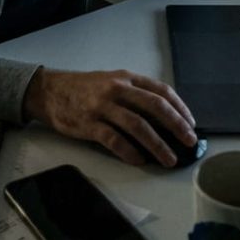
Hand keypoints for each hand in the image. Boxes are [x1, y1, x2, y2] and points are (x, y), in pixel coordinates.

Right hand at [22, 68, 196, 166]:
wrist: (49, 91)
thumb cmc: (84, 88)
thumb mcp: (112, 81)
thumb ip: (134, 93)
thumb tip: (163, 116)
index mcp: (126, 78)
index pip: (160, 90)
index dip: (179, 107)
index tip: (190, 122)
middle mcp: (117, 89)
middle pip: (154, 106)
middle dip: (176, 125)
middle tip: (189, 140)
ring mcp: (102, 106)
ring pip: (137, 126)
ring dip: (157, 145)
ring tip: (168, 159)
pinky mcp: (89, 124)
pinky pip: (114, 140)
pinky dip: (129, 152)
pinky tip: (139, 161)